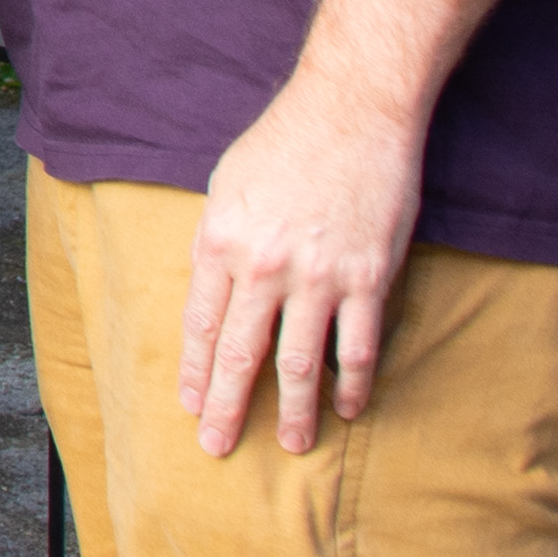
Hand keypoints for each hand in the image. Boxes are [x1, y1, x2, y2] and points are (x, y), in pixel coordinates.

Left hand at [180, 67, 424, 455]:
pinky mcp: (367, 278)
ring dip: (291, 411)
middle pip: (239, 354)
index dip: (195, 371)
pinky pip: (357, 348)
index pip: (201, 324)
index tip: (190, 404)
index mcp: (221, 241)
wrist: (353, 109)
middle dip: (225, 407)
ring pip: (299, 364)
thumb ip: (217, 241)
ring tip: (289, 445)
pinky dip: (352, 385)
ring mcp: (318, 276)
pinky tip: (347, 409)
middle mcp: (263, 265)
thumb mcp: (227, 184)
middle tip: (216, 448)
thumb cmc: (285, 141)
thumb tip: (211, 293)